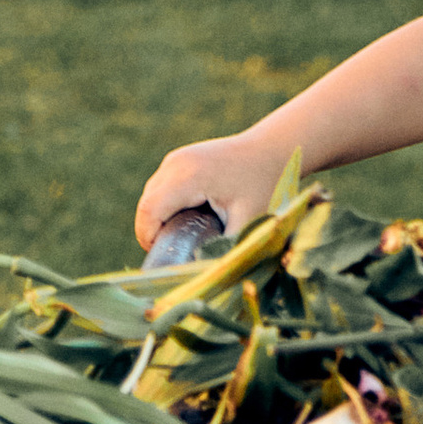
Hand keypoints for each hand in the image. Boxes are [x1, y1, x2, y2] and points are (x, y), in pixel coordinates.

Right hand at [134, 132, 283, 254]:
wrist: (276, 148)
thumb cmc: (265, 184)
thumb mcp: (248, 221)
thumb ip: (225, 248)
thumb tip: (205, 276)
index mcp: (188, 177)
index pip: (149, 212)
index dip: (149, 239)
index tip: (168, 258)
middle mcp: (176, 163)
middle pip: (146, 205)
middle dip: (154, 233)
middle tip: (178, 253)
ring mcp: (176, 158)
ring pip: (151, 196)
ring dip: (160, 220)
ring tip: (184, 238)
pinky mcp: (180, 159)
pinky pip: (161, 188)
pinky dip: (167, 206)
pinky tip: (188, 220)